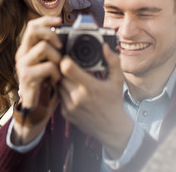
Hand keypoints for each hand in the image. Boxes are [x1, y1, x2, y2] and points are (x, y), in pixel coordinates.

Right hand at [12, 16, 62, 143]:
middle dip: (51, 33)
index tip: (59, 20)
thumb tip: (69, 36)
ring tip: (59, 68)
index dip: (45, 20)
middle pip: (33, 30)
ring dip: (57, 57)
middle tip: (61, 45)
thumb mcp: (50, 63)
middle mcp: (22, 54)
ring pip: (43, 47)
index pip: (32, 26)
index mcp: (27, 48)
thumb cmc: (45, 84)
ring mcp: (22, 65)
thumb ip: (54, 51)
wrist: (36, 108)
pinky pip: (47, 66)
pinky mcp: (26, 76)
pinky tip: (56, 80)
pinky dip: (56, 73)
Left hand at [59, 44, 133, 158]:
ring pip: (58, 85)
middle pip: (61, 74)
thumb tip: (105, 46)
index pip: (67, 68)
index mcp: (90, 87)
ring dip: (62, 79)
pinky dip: (63, 91)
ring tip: (72, 77)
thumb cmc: (114, 102)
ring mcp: (70, 107)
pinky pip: (59, 96)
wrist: (112, 129)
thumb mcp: (117, 80)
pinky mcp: (66, 113)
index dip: (66, 59)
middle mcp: (78, 97)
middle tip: (70, 65)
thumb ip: (113, 61)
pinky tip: (72, 89)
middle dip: (64, 68)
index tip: (69, 57)